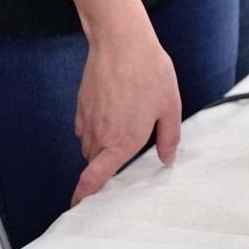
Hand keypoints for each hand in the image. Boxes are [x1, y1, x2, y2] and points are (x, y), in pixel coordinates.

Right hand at [72, 15, 182, 204]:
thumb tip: (167, 158)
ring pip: (90, 146)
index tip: (78, 207)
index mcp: (121, 142)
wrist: (121, 42)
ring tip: (124, 124)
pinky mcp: (81, 107)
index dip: (83, 196)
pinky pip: (85, 128)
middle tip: (125, 152)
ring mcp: (87, 121)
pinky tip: (114, 110)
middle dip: (106, 165)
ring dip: (102, 145)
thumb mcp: (170, 106)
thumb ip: (169, 137)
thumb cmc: (148, 72)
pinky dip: (96, 127)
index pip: (94, 179)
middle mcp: (99, 136)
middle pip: (95, 164)